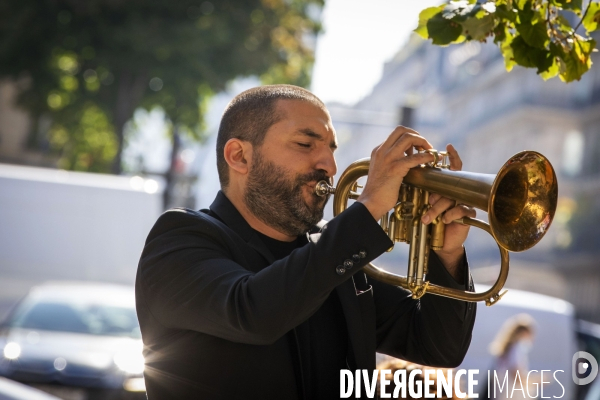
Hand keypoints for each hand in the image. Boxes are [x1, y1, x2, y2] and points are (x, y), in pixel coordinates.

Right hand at [357, 126, 434, 221]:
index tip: (417, 146)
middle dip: (417, 135)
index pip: (396, 133)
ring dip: (422, 142)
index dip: (410, 136)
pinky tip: (430, 160)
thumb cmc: (378, 191)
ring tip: (429, 151)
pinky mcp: (395, 168)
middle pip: (402, 130)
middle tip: (424, 146)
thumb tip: (406, 157)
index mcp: (378, 150)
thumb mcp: (381, 170)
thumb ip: (390, 161)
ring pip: (408, 138)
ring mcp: (388, 158)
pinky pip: (414, 157)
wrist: (370, 203)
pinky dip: (425, 157)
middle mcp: (382, 151)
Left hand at [420, 144, 475, 275]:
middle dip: (437, 194)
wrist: (440, 242)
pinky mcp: (468, 213)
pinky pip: (459, 209)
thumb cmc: (431, 219)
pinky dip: (449, 215)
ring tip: (427, 218)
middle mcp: (458, 191)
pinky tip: (444, 220)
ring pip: (451, 199)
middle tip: (429, 201)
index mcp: (448, 186)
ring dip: (438, 208)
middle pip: (450, 185)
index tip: (448, 146)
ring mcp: (464, 201)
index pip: (452, 168)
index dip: (453, 156)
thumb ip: (423, 189)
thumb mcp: (425, 203)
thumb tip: (410, 174)